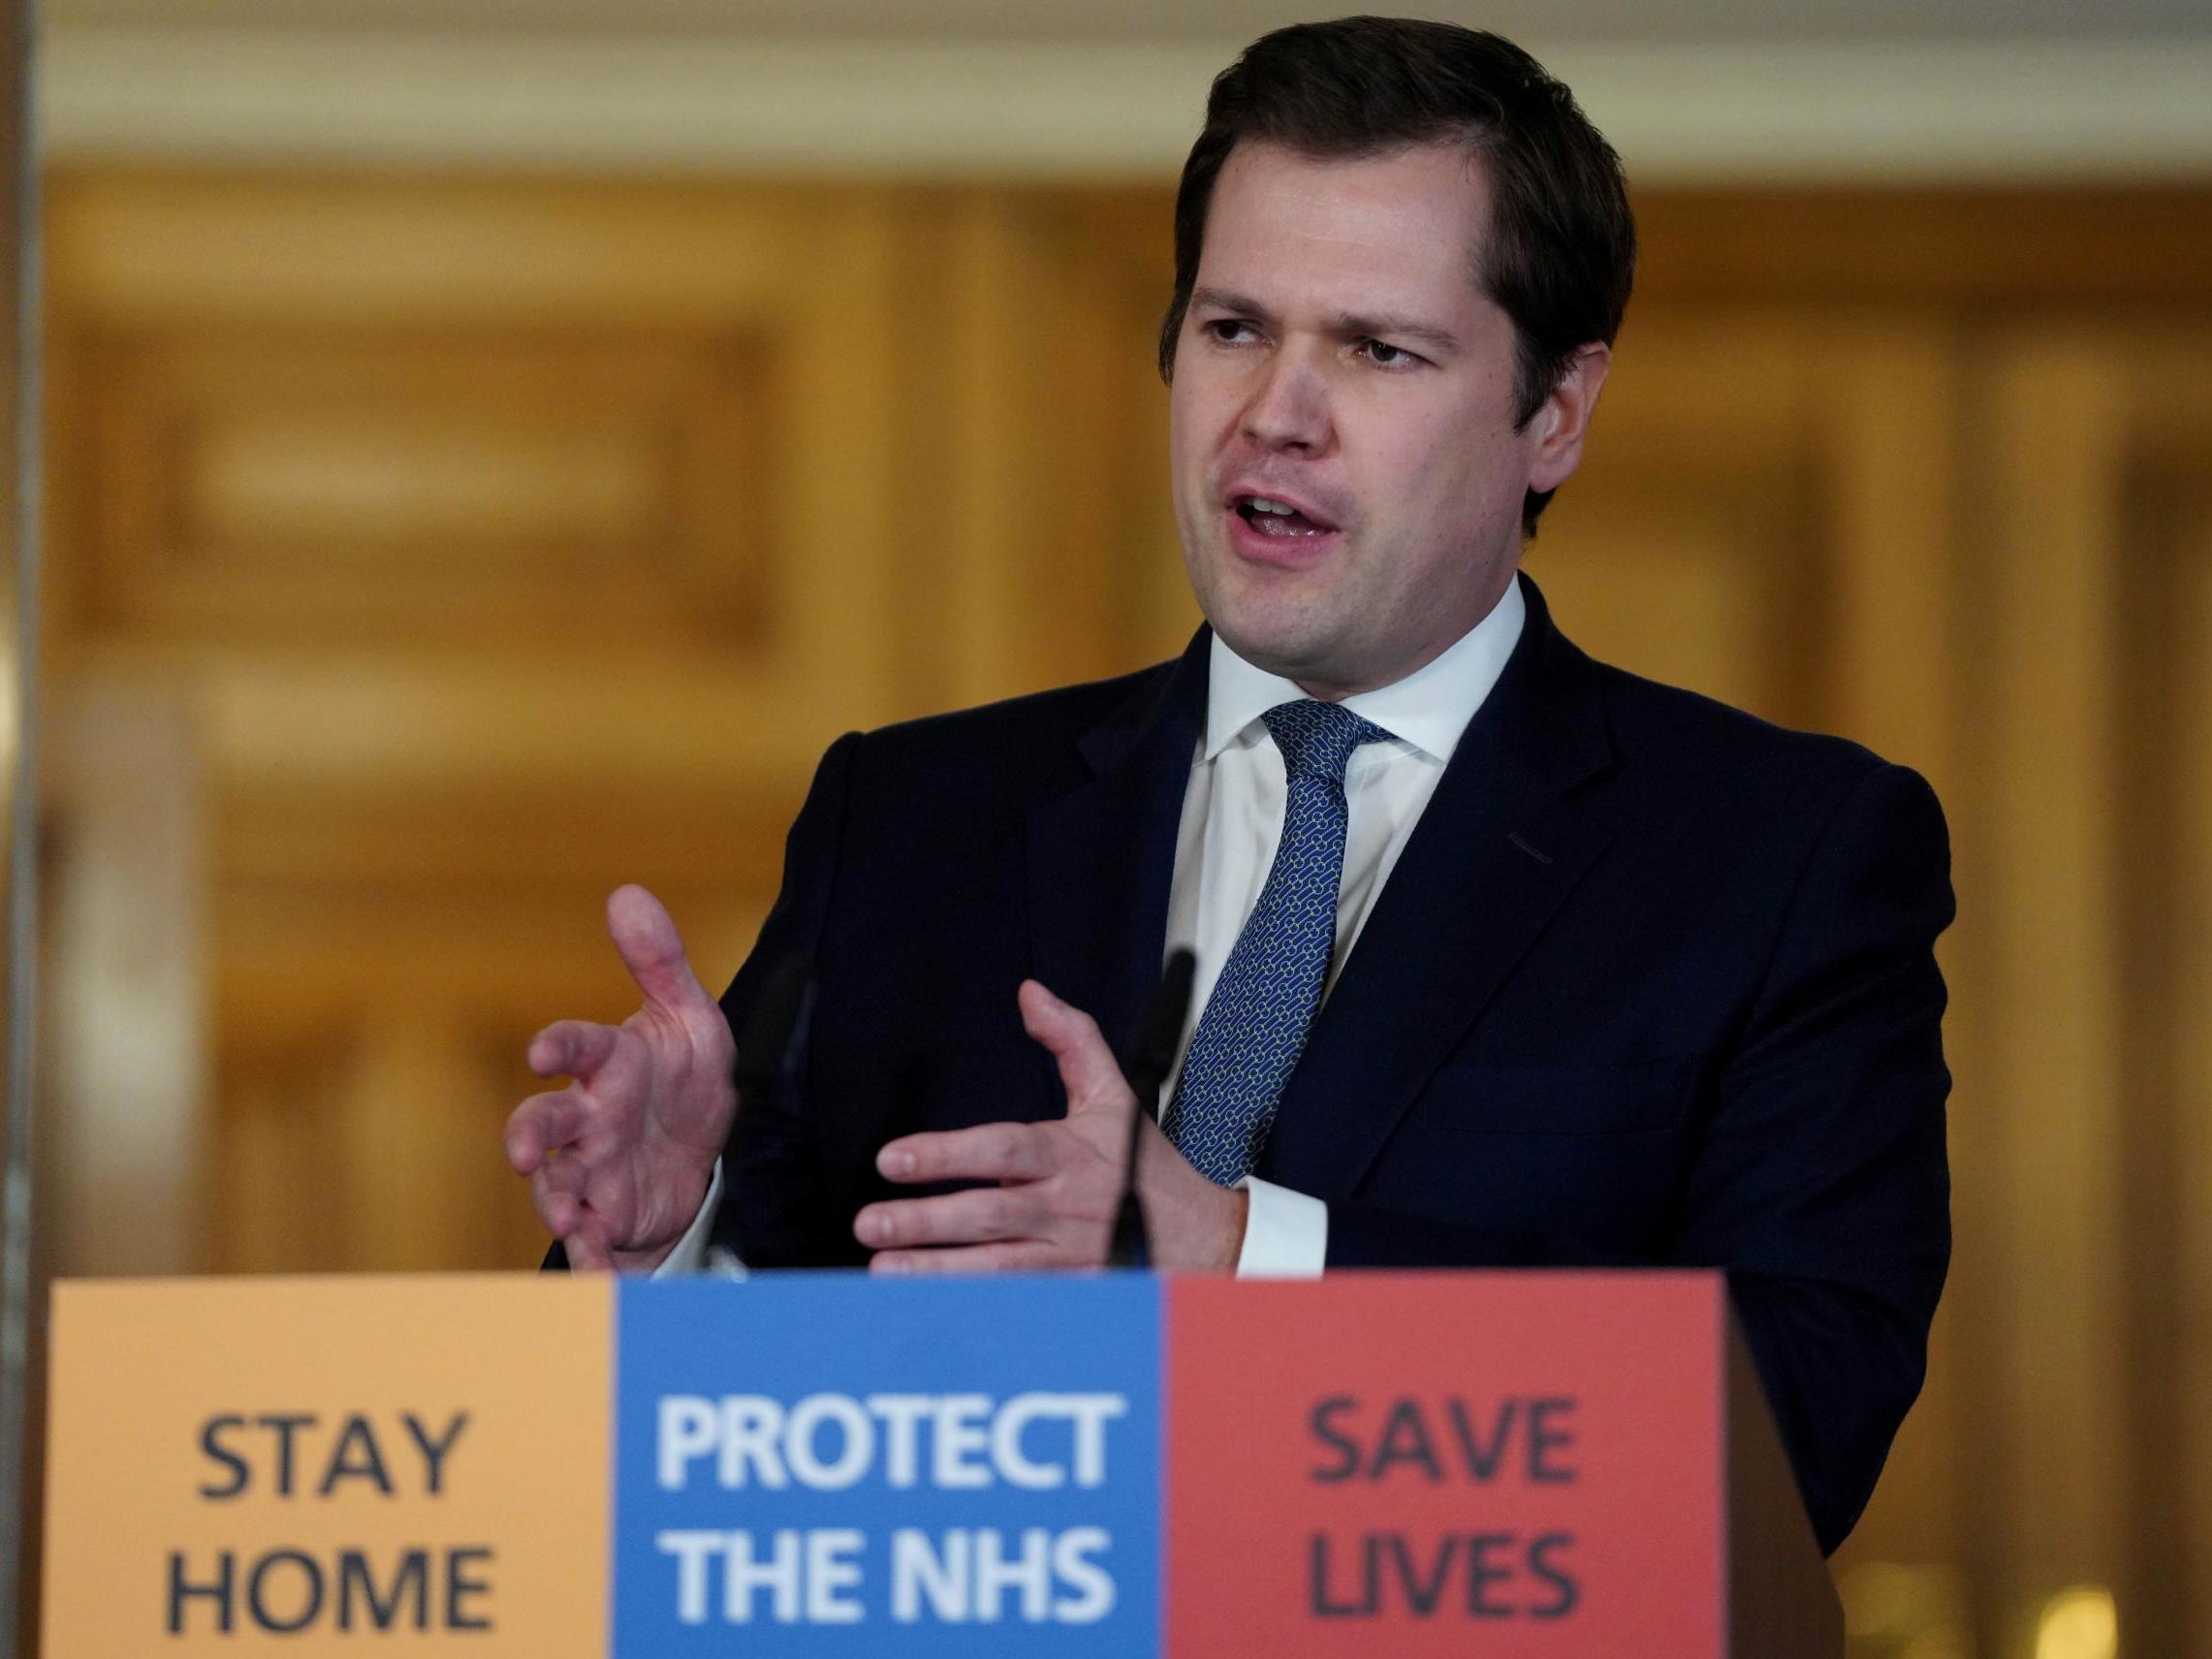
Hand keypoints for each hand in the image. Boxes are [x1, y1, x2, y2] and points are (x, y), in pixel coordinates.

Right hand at [503, 885, 734, 1271]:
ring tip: (572, 1220)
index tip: (543, 1052)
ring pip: (556, 1187)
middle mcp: (589, 1120)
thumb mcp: (689, 1018)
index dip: (557, 1047)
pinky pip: (590, 1242)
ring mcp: (592, 1172)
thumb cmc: (683, 1076)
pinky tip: (599, 1268)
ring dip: (557, 1204)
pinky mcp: (608, 1217)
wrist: (704, 1151)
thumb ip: (659, 962)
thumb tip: (627, 892)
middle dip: (527, 1137)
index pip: (577, 1048)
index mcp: (609, 1066)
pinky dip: (591, 1256)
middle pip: (543, 1125)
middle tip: (523, 1153)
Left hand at [854, 981, 1248, 1273]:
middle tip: (871, 1221)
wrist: (1200, 1238)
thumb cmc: (1146, 1167)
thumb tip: (1032, 996)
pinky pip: (1013, 1301)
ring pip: (993, 1267)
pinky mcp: (1069, 1294)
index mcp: (1068, 1155)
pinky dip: (970, 1304)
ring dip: (935, 1270)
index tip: (893, 1160)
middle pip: (987, 1215)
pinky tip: (926, 1304)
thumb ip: (1071, 1040)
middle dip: (925, 1220)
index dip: (944, 1155)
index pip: (999, 1152)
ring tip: (883, 1268)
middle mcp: (1063, 1209)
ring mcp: (1065, 1257)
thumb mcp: (1113, 1094)